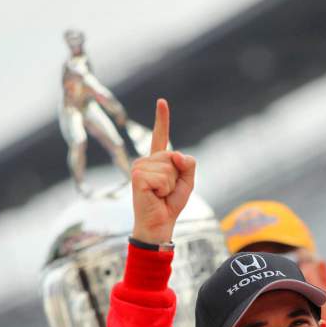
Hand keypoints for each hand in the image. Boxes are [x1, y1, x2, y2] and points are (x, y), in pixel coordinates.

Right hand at [130, 99, 195, 244]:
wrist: (159, 225)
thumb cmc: (170, 205)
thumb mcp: (187, 182)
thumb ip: (188, 164)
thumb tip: (177, 154)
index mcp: (157, 161)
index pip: (160, 136)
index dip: (162, 119)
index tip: (161, 102)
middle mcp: (145, 161)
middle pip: (173, 156)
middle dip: (177, 176)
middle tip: (165, 191)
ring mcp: (139, 167)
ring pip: (169, 167)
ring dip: (170, 184)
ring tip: (159, 194)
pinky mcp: (137, 176)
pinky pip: (163, 176)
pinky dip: (164, 189)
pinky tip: (154, 196)